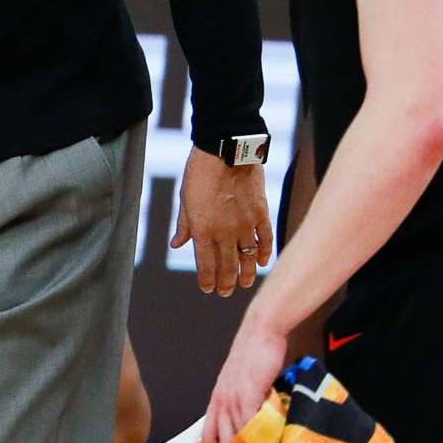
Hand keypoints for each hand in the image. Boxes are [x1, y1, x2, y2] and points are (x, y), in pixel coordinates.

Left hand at [172, 148, 273, 294]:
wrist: (226, 150)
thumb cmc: (200, 172)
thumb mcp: (185, 199)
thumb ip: (184, 225)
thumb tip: (176, 244)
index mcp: (202, 230)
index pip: (206, 264)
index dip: (207, 280)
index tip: (208, 289)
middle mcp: (224, 232)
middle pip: (228, 266)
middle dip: (226, 283)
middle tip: (226, 292)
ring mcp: (244, 224)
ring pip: (248, 258)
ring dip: (246, 274)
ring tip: (244, 284)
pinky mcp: (261, 214)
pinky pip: (265, 240)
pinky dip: (264, 253)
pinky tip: (262, 262)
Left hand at [204, 313, 288, 442]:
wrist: (260, 332)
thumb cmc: (253, 356)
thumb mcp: (241, 382)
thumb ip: (242, 401)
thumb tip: (250, 422)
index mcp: (217, 399)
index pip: (208, 433)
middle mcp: (221, 400)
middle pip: (220, 438)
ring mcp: (234, 397)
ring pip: (236, 434)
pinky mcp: (250, 393)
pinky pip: (252, 421)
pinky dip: (258, 437)